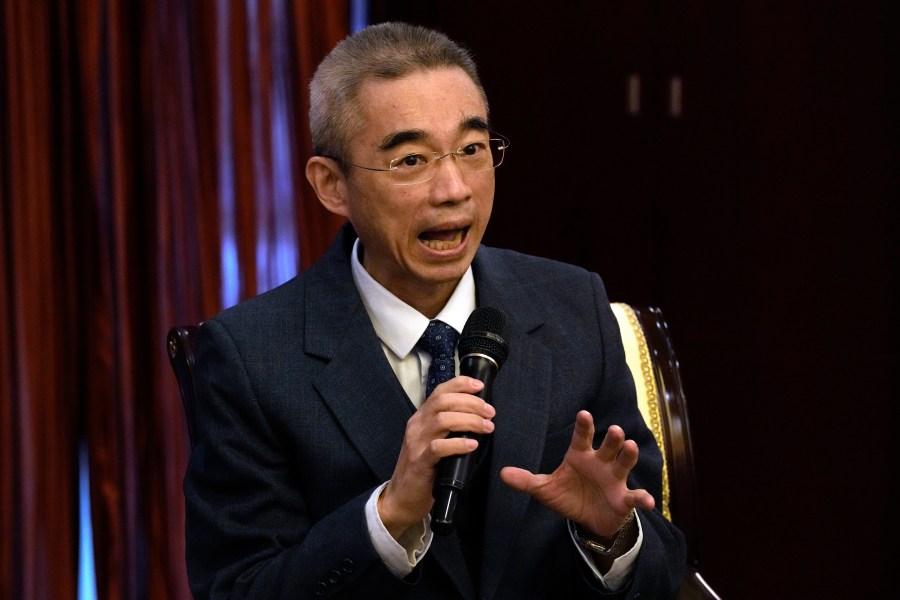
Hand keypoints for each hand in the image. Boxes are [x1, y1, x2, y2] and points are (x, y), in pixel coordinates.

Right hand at [378, 376, 495, 539]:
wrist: (402, 497)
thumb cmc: (424, 468)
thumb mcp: (433, 441)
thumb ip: (449, 426)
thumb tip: (478, 415)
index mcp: (421, 417)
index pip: (439, 391)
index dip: (460, 385)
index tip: (480, 386)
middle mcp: (417, 425)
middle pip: (444, 402)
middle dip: (471, 403)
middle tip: (490, 412)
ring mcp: (416, 443)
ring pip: (443, 420)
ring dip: (469, 420)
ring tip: (486, 427)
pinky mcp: (419, 462)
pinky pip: (439, 447)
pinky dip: (458, 443)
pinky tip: (472, 445)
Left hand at [500, 410, 654, 539]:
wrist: (589, 519)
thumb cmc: (568, 496)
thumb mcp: (545, 490)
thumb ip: (527, 481)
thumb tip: (502, 473)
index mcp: (580, 456)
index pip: (581, 438)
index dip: (584, 426)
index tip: (583, 414)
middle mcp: (601, 462)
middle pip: (608, 446)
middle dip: (612, 438)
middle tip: (614, 430)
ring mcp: (614, 479)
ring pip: (624, 463)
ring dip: (628, 455)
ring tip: (631, 446)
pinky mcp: (624, 498)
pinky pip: (635, 497)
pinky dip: (642, 498)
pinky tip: (648, 501)